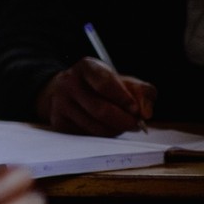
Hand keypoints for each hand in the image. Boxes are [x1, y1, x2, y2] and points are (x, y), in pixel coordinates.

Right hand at [37, 58, 156, 135]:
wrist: (69, 91)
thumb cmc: (103, 87)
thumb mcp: (125, 81)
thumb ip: (143, 92)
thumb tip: (145, 113)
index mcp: (87, 67)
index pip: (104, 83)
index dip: (123, 99)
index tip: (135, 109)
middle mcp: (69, 82)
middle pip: (101, 110)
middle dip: (124, 121)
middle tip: (136, 125)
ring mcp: (61, 103)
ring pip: (95, 127)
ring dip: (115, 130)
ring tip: (121, 125)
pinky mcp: (59, 121)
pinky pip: (87, 136)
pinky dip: (102, 135)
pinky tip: (105, 127)